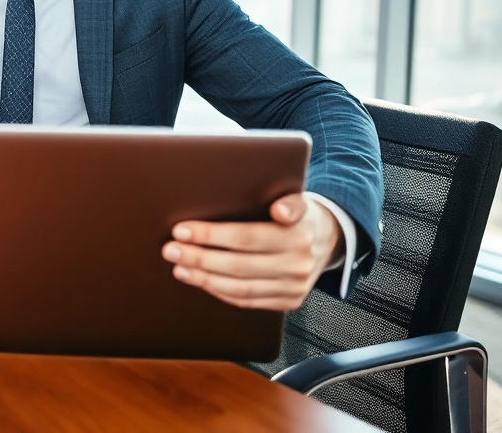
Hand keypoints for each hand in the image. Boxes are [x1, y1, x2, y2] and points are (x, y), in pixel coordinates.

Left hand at [160, 193, 341, 310]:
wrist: (330, 239)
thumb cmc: (302, 216)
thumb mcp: (300, 200)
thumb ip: (290, 203)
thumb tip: (280, 210)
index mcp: (297, 236)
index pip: (244, 237)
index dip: (210, 235)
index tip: (181, 231)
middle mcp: (296, 265)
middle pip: (237, 265)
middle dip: (199, 257)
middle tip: (171, 249)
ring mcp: (293, 287)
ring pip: (240, 287)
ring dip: (204, 278)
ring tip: (180, 267)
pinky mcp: (288, 301)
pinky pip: (248, 300)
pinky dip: (221, 292)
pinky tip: (202, 281)